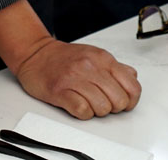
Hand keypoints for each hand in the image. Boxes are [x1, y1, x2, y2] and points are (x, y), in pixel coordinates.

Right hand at [16, 38, 140, 118]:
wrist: (35, 53)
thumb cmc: (64, 57)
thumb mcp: (94, 54)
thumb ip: (116, 67)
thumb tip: (132, 78)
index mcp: (102, 58)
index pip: (132, 87)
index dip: (130, 100)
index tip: (122, 101)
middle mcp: (90, 66)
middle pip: (119, 101)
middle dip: (113, 107)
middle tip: (102, 102)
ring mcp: (74, 78)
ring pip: (102, 108)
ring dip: (97, 111)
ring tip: (87, 102)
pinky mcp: (60, 91)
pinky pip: (83, 111)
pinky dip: (83, 113)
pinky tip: (77, 104)